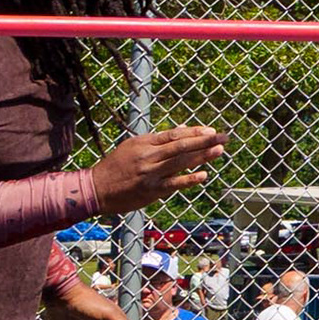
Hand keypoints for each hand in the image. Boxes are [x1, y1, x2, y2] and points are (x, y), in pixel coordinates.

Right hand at [85, 124, 226, 213]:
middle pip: (181, 146)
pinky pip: (173, 183)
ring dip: (202, 156)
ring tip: (220, 150)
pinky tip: (203, 175)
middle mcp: (148, 157)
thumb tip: (184, 128)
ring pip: (180, 162)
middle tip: (223, 137)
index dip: (194, 132)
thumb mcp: (133, 146)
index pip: (173, 134)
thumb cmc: (116, 166)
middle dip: (204, 140)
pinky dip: (189, 179)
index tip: (211, 130)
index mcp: (143, 143)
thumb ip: (158, 139)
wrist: (95, 189)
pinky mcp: (150, 191)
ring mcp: (150, 174)